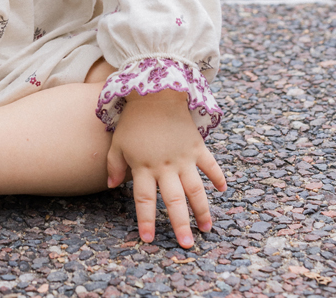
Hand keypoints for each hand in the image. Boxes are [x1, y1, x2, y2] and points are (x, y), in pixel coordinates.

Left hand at [106, 89, 225, 248]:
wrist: (154, 91)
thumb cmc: (133, 119)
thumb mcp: (117, 142)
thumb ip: (114, 164)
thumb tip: (113, 186)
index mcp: (144, 167)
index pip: (145, 200)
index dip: (146, 220)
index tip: (148, 239)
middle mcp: (166, 166)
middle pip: (174, 201)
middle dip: (180, 225)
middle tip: (187, 245)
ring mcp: (183, 157)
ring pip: (196, 190)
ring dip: (202, 210)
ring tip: (207, 228)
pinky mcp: (197, 146)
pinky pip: (210, 164)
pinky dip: (217, 176)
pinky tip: (222, 190)